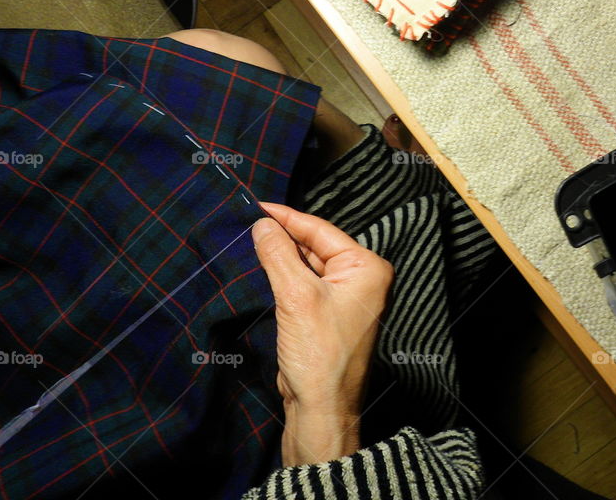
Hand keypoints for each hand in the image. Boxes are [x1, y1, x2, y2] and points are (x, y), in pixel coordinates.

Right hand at [252, 202, 392, 465]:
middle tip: (248, 223)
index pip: (321, 230)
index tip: (257, 206)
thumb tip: (261, 225)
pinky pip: (304, 286)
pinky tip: (263, 268)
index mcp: (367, 268)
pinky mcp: (328, 315)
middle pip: (315, 246)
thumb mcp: (295, 296)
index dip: (287, 217)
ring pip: (307, 265)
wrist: (321, 408)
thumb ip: (278, 255)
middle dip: (283, 236)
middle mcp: (362, 279)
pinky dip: (284, 277)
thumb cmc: (319, 354)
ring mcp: (346, 298)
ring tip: (250, 241)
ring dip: (281, 256)